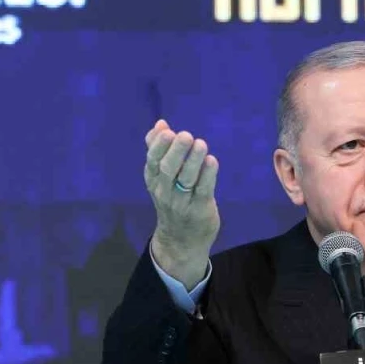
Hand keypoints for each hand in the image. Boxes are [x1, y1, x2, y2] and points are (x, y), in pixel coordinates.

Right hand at [145, 120, 220, 284]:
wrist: (181, 240)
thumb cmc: (172, 200)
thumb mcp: (160, 177)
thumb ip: (159, 149)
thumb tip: (160, 123)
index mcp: (153, 180)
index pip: (152, 162)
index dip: (158, 146)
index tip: (168, 131)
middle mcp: (164, 191)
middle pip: (167, 169)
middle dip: (176, 151)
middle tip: (185, 135)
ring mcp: (182, 201)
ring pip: (186, 179)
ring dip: (193, 160)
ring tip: (201, 144)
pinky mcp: (200, 209)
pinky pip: (203, 190)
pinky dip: (208, 175)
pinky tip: (212, 161)